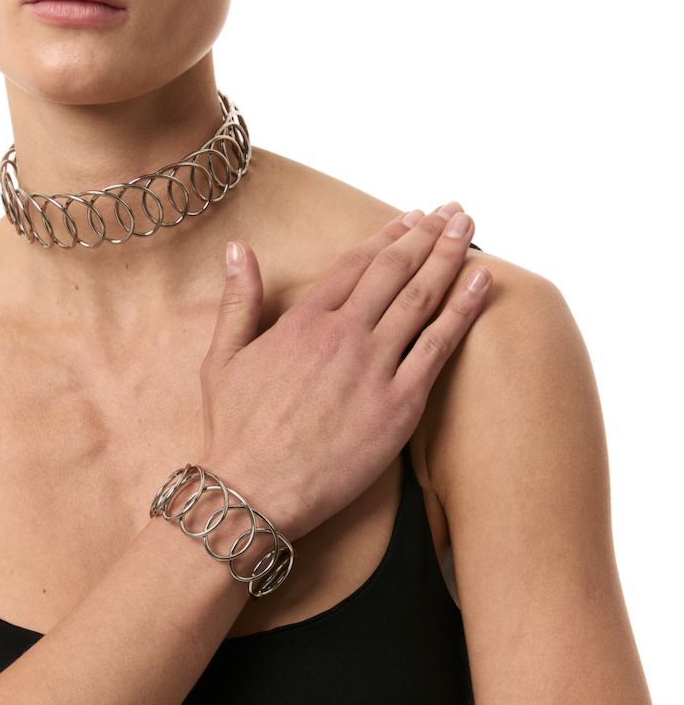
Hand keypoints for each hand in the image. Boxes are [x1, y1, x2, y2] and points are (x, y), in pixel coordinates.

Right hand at [201, 205, 490, 537]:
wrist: (253, 492)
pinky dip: (463, 308)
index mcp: (303, 322)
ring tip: (470, 229)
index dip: (387, 236)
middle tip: (453, 212)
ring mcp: (374, 367)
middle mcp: (343, 335)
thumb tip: (238, 250)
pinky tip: (481, 280)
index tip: (411, 219)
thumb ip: (238, 302)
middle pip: (395, 270)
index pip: (355, 263)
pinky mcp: (399, 404)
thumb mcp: (222, 360)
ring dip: (450, 256)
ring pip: (422, 297)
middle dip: (428, 234)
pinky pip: (439, 346)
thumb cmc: (235, 435)